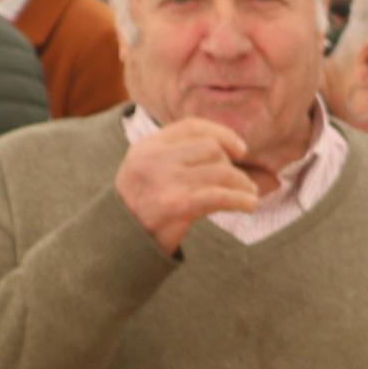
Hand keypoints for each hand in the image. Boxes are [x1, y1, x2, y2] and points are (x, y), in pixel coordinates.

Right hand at [113, 115, 263, 252]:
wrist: (118, 242)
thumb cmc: (142, 205)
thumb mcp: (147, 169)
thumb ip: (176, 154)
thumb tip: (227, 147)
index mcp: (147, 145)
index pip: (192, 126)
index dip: (223, 134)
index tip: (240, 149)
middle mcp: (155, 158)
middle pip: (211, 148)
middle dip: (231, 165)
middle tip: (240, 182)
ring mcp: (165, 181)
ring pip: (221, 171)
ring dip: (243, 184)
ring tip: (249, 194)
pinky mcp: (177, 205)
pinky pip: (220, 196)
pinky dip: (241, 200)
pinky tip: (249, 205)